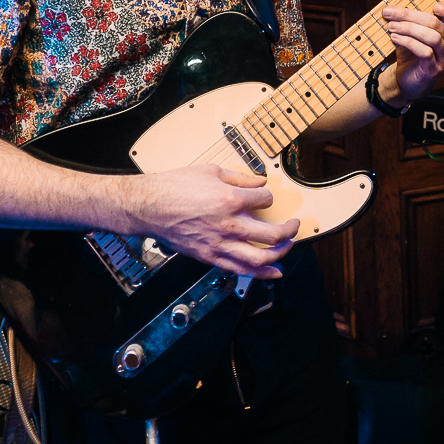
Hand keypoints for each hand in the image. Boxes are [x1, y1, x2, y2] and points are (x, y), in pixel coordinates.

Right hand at [127, 164, 298, 278]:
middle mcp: (228, 225)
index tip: (264, 198)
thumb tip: (259, 182)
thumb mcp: (210, 171)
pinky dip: (260, 273)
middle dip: (289, 230)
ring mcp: (219, 244)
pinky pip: (239, 269)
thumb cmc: (174, 186)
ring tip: (288, 247)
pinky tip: (273, 272)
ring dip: (280, 255)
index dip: (268, 198)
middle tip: (294, 225)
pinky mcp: (209, 256)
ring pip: (259, 259)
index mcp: (230, 199)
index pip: (265, 201)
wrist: (149, 207)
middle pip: (272, 235)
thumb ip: (240, 177)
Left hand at [381, 3, 443, 107]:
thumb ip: (410, 19)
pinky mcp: (435, 69)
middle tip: (390, 12)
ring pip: (432, 36)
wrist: (406, 79)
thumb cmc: (410, 52)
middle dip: (410, 15)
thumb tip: (393, 7)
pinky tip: (395, 38)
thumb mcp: (412, 32)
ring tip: (391, 26)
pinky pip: (425, 52)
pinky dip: (408, 42)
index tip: (436, 7)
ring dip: (408, 28)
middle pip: (436, 23)